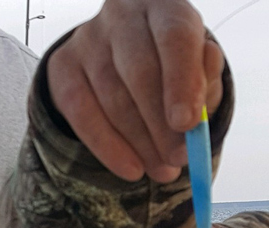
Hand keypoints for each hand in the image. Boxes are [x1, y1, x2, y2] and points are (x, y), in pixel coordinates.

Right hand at [48, 0, 224, 182]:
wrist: (131, 59)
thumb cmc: (174, 67)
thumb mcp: (200, 72)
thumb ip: (205, 86)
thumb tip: (198, 109)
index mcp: (164, 7)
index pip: (174, 37)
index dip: (182, 83)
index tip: (188, 125)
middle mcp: (123, 15)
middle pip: (139, 71)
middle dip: (161, 124)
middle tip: (179, 159)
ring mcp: (88, 38)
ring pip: (112, 96)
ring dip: (141, 142)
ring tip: (164, 170)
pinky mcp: (62, 65)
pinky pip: (81, 111)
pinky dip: (107, 146)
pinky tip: (131, 168)